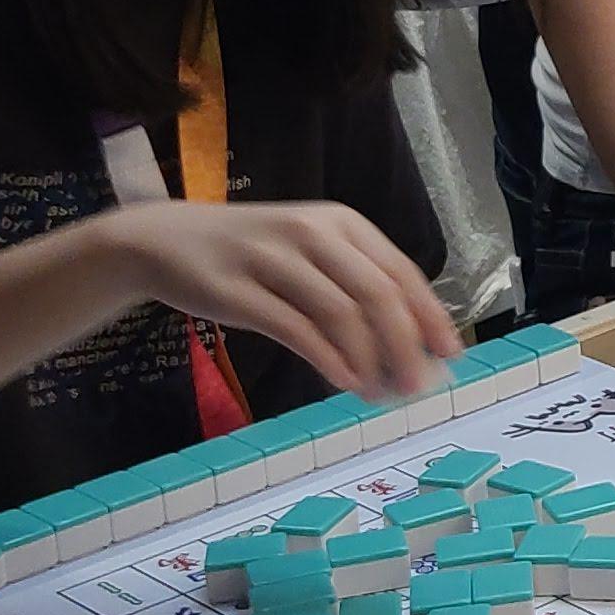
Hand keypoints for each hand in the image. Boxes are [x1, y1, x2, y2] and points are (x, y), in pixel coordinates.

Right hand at [116, 201, 459, 401]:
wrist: (164, 241)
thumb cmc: (250, 254)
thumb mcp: (309, 252)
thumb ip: (355, 287)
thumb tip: (410, 345)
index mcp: (340, 222)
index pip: (401, 271)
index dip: (430, 316)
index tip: (450, 355)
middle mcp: (312, 233)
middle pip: (378, 295)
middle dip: (406, 347)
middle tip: (417, 386)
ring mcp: (272, 259)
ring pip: (341, 314)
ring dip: (369, 360)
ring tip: (379, 392)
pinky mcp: (237, 291)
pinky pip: (296, 329)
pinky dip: (329, 360)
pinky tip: (346, 382)